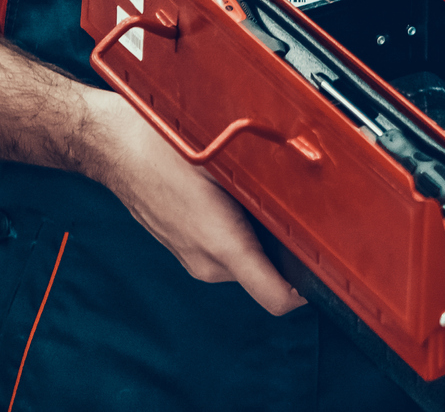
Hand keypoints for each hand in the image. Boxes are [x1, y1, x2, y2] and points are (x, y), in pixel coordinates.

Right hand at [77, 89, 304, 316]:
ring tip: (267, 198)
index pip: (278, 299)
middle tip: (306, 214)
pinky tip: (238, 197)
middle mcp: (207, 263)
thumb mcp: (229, 163)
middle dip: (290, 250)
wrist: (115, 146)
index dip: (310, 290)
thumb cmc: (164, 149)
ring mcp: (194, 258)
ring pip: (247, 259)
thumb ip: (270, 187)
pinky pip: (226, 249)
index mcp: (223, 247)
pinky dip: (240, 231)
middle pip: (268, 275)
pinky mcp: (185, 247)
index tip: (330, 269)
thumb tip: (310, 200)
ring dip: (264, 237)